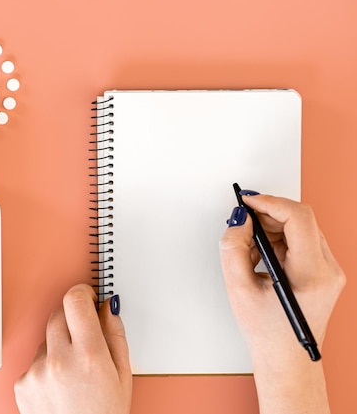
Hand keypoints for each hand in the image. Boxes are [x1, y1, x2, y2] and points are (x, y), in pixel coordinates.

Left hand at [14, 284, 131, 413]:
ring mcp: (37, 371)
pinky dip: (46, 365)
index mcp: (89, 355)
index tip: (87, 296)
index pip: (75, 301)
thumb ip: (115, 334)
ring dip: (58, 344)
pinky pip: (34, 359)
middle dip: (72, 317)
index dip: (82, 293)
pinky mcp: (22, 382)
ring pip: (46, 337)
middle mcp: (59, 360)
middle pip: (58, 313)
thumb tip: (108, 305)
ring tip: (73, 372)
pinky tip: (59, 385)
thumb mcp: (123, 375)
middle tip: (84, 336)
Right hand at [220, 193, 344, 413]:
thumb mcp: (239, 289)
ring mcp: (329, 271)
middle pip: (301, 220)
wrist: (286, 361)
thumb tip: (238, 222)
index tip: (247, 201)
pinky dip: (277, 242)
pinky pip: (301, 243)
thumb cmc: (267, 334)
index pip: (298, 218)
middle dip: (268, 216)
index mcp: (312, 274)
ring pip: (301, 230)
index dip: (270, 203)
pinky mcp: (323, 273)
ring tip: (248, 251)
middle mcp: (329, 270)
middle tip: (242, 224)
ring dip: (271, 230)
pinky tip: (260, 259)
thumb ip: (233, 249)